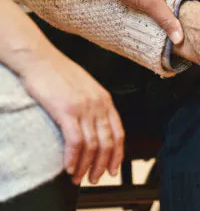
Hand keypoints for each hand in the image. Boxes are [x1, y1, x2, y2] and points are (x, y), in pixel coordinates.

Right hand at [17, 46, 123, 184]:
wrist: (41, 59)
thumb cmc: (60, 73)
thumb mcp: (86, 88)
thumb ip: (94, 105)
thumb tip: (95, 125)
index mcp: (106, 100)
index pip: (119, 133)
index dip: (117, 154)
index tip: (113, 169)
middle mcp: (99, 105)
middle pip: (108, 142)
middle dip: (102, 165)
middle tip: (95, 179)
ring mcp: (84, 108)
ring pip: (92, 145)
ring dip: (87, 166)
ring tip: (79, 178)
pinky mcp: (66, 110)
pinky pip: (75, 141)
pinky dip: (74, 158)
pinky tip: (69, 167)